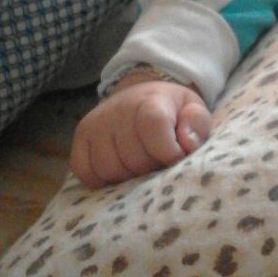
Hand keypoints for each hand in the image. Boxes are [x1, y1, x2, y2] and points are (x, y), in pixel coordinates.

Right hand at [70, 75, 211, 187]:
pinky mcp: (80, 139)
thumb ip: (197, 124)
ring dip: (127, 177)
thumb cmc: (172, 111)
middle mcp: (117, 110)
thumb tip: (186, 144)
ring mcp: (95, 125)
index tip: (175, 157)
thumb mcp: (193, 110)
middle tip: (157, 161)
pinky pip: (85, 172)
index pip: (153, 126)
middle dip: (150, 168)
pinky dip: (102, 180)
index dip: (168, 151)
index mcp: (149, 100)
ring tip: (139, 166)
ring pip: (109, 169)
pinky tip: (118, 171)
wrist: (140, 97)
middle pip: (133, 157)